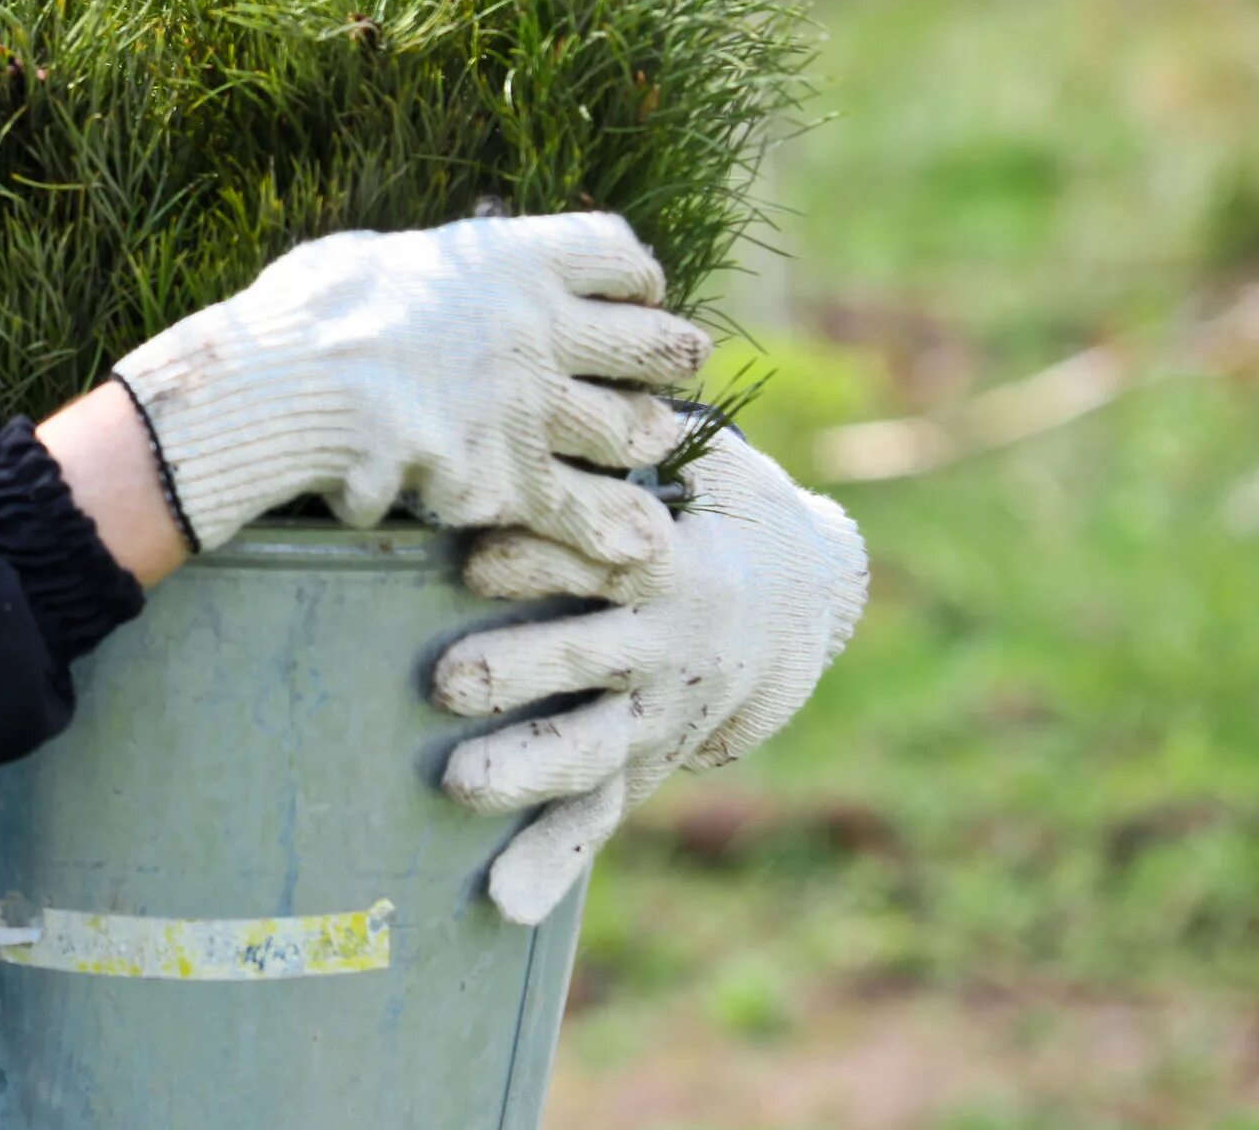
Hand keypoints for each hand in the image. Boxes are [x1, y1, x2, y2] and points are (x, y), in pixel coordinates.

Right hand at [110, 211, 711, 562]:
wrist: (280, 390)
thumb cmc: (304, 313)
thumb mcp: (372, 256)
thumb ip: (427, 266)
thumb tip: (434, 266)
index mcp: (508, 262)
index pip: (617, 254)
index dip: (636, 278)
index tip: (630, 295)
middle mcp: (540, 331)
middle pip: (654, 343)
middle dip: (669, 358)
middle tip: (670, 368)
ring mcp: (532, 411)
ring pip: (635, 429)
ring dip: (641, 436)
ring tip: (639, 441)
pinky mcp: (509, 482)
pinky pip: (589, 512)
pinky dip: (617, 528)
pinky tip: (637, 539)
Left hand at [431, 423, 870, 923]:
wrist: (808, 589)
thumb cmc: (712, 500)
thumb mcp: (695, 455)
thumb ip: (634, 428)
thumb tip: (581, 352)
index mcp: (667, 557)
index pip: (600, 551)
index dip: (543, 552)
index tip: (477, 554)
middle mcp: (662, 642)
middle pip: (587, 658)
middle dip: (521, 668)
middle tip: (451, 680)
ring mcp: (656, 709)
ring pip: (589, 746)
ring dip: (525, 770)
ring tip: (459, 786)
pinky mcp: (648, 759)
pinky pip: (599, 815)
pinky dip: (554, 863)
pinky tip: (504, 905)